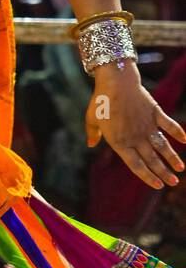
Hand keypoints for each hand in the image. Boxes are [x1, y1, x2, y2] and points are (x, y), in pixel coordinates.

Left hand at [86, 61, 185, 188]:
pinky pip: (169, 125)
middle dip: (164, 173)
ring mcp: (147, 126)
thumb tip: (91, 144)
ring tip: (181, 169)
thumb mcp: (91, 119)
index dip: (148, 177)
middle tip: (174, 182)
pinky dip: (178, 132)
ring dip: (173, 158)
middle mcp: (136, 137)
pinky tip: (185, 140)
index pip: (136, 165)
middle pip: (153, 160)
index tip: (158, 185)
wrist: (115, 82)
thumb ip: (93, 133)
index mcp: (120, 143)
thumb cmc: (100, 101)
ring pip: (163, 146)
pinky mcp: (155, 113)